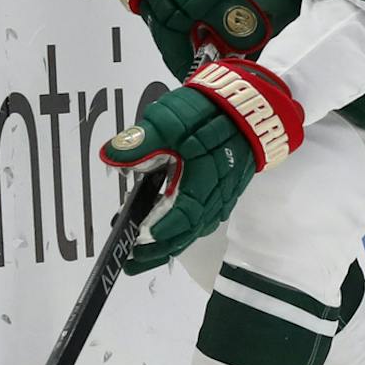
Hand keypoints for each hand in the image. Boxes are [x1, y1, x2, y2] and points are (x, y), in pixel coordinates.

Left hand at [100, 58, 304, 269]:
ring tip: (143, 253)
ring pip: (196, 229)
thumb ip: (142, 141)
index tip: (137, 240)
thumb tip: (112, 157)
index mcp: (205, 180)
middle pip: (187, 232)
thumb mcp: (170, 120)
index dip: (161, 232)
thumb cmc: (211, 111)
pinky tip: (169, 229)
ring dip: (170, 243)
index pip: (183, 216)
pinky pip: (203, 219)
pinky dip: (184, 230)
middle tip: (130, 263)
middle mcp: (217, 195)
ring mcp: (224, 195)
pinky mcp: (225, 190)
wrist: (252, 102)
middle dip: (158, 250)